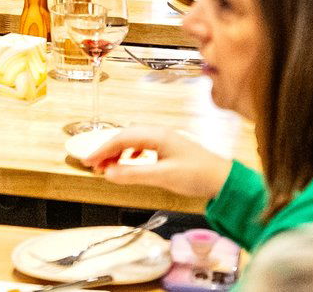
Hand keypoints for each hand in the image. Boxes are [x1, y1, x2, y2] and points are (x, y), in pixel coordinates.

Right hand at [81, 126, 233, 201]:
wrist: (224, 179)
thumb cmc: (198, 175)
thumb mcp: (163, 176)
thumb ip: (134, 174)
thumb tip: (108, 173)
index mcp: (157, 135)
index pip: (121, 138)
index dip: (102, 149)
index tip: (88, 161)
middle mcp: (159, 134)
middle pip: (125, 137)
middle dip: (107, 150)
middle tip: (94, 166)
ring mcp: (165, 140)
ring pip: (133, 141)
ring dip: (118, 152)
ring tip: (108, 167)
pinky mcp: (169, 149)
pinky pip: (143, 146)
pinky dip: (130, 154)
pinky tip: (129, 161)